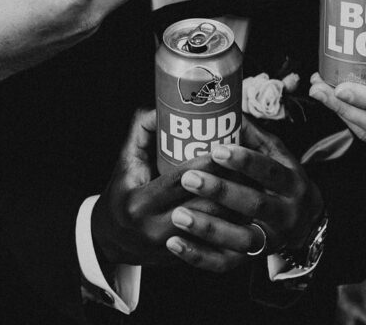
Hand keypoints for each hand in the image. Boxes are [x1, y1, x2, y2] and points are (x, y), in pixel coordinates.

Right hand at [92, 109, 240, 269]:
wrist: (110, 238)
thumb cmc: (121, 191)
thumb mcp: (125, 159)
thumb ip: (142, 129)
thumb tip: (163, 106)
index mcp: (140, 203)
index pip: (182, 180)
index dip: (208, 164)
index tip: (228, 144)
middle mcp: (155, 229)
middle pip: (205, 205)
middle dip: (231, 184)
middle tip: (251, 163)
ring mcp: (170, 247)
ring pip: (215, 228)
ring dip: (237, 206)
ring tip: (255, 183)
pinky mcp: (182, 259)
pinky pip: (215, 245)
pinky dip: (232, 226)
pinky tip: (247, 209)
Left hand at [171, 117, 324, 267]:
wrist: (305, 222)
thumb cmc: (281, 177)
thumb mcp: (276, 153)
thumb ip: (252, 134)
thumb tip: (224, 108)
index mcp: (292, 182)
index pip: (269, 170)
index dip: (245, 161)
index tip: (217, 149)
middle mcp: (286, 214)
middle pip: (254, 205)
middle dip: (220, 192)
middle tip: (188, 178)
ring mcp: (270, 241)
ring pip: (240, 239)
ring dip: (207, 228)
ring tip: (177, 214)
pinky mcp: (252, 261)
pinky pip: (224, 263)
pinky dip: (198, 256)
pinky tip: (174, 243)